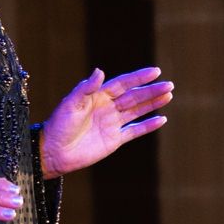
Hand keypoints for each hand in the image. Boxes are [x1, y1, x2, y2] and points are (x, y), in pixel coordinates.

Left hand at [39, 66, 171, 178]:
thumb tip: (100, 70)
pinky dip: (148, 126)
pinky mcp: (115, 139)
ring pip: (137, 111)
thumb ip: (85, 89)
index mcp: (96, 97)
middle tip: (169, 85)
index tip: (155, 71)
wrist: (54, 152)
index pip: (122, 84)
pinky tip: (161, 119)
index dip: (138, 78)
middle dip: (151, 90)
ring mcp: (111, 123)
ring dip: (152, 103)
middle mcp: (106, 108)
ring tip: (168, 95)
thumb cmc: (58, 126)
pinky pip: (135, 131)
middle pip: (133, 96)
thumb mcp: (70, 104)